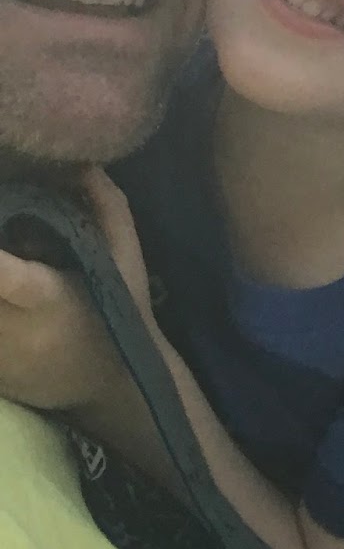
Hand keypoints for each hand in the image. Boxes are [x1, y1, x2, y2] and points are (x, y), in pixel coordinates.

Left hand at [0, 167, 150, 414]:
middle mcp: (12, 331)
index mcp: (46, 298)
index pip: (6, 276)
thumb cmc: (122, 310)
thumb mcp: (125, 257)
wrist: (114, 385)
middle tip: (6, 240)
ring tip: (14, 259)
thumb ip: (107, 206)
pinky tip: (10, 299)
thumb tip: (82, 164)